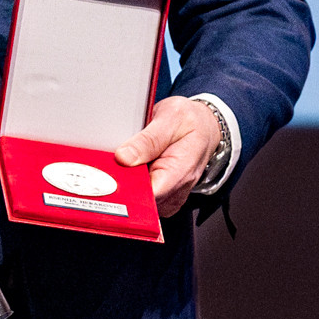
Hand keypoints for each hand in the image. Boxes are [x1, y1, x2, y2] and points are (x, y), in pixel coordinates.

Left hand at [117, 95, 224, 215]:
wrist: (205, 126)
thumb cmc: (190, 121)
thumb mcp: (171, 118)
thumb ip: (148, 140)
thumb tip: (123, 157)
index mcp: (181, 170)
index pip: (149, 195)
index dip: (127, 188)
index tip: (112, 175)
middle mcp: (178, 188)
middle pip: (142, 200)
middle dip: (125, 184)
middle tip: (118, 161)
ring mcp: (172, 195)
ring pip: (141, 200)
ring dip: (130, 184)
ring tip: (130, 161)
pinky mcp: (166, 195)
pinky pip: (145, 198)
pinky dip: (135, 185)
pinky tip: (136, 169)